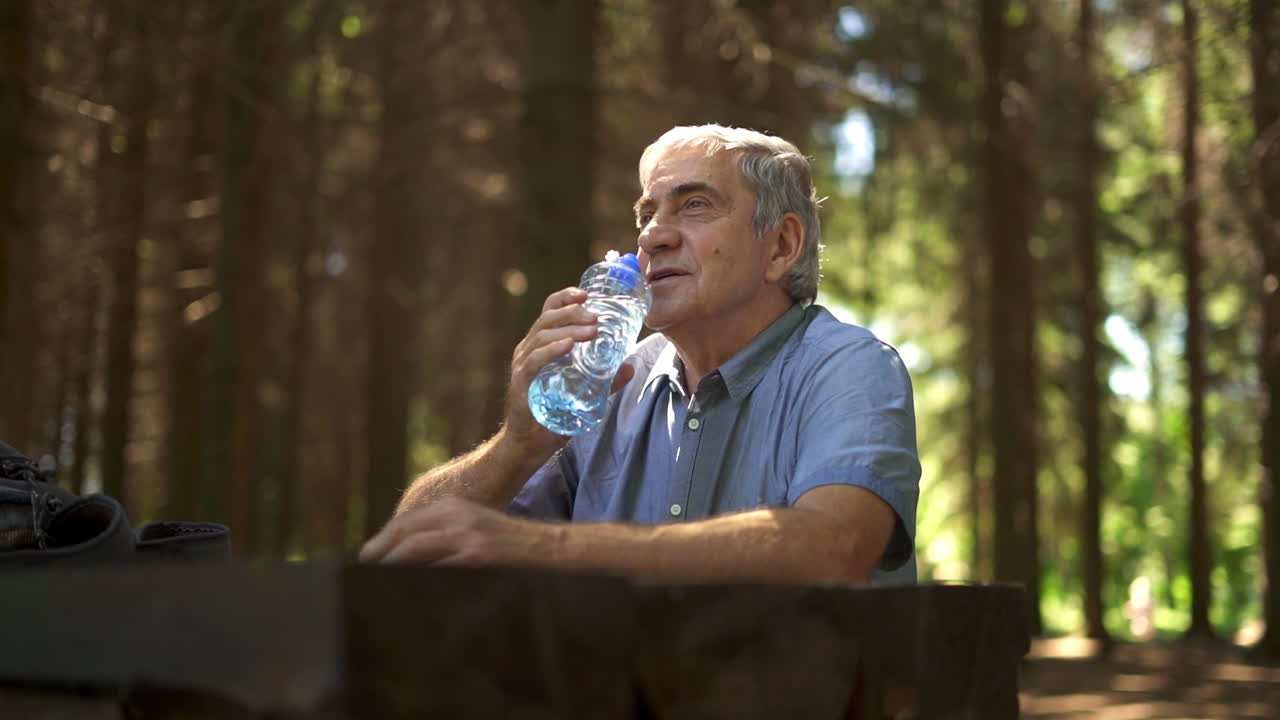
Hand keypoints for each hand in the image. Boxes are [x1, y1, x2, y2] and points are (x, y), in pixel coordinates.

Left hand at [358, 497, 560, 565]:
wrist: (549, 547)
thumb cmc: (510, 545)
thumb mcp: (474, 528)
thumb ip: (444, 535)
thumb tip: (407, 555)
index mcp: (454, 507)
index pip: (405, 523)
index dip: (382, 540)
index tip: (365, 558)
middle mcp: (457, 515)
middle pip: (404, 532)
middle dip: (379, 551)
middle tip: (360, 570)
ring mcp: (467, 534)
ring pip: (414, 548)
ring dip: (389, 564)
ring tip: (372, 580)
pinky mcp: (478, 555)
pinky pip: (437, 567)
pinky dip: (416, 577)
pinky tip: (405, 589)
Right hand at [504, 287, 635, 459]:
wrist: (529, 446)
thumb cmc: (552, 415)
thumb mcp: (584, 393)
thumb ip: (605, 381)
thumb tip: (629, 366)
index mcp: (540, 346)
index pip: (549, 312)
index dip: (565, 299)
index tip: (586, 294)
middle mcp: (528, 350)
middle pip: (547, 319)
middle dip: (573, 312)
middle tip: (597, 315)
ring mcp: (523, 366)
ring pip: (542, 336)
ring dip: (569, 329)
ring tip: (592, 329)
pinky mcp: (522, 384)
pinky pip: (535, 361)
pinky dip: (552, 350)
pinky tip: (568, 345)